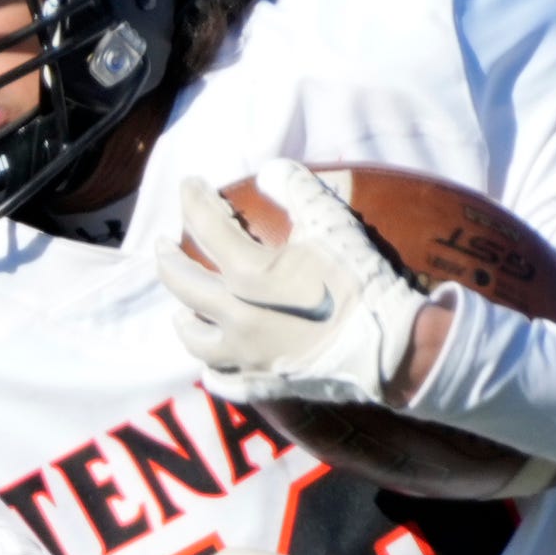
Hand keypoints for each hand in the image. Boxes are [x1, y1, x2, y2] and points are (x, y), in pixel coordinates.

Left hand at [159, 159, 431, 406]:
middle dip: (168, 259)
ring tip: (183, 308)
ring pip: (194, 339)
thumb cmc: (361, 282)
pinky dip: (212, 371)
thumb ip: (297, 190)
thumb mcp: (333, 224)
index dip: (193, 200)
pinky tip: (212, 365)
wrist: (392, 347)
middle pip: (183, 284)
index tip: (188, 186)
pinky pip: (222, 382)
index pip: (205, 227)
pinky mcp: (262, 384)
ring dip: (183, 318)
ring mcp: (245, 356)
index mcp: (248, 274)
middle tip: (163, 245)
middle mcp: (235, 317)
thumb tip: (268, 170)